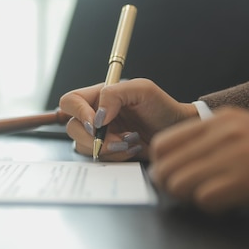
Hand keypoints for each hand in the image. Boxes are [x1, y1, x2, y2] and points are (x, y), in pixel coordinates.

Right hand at [58, 79, 197, 160]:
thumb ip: (114, 94)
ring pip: (82, 146)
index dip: (78, 113)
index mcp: (98, 96)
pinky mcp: (107, 150)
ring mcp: (99, 134)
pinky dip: (115, 156)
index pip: (70, 101)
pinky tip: (131, 149)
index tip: (97, 124)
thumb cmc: (162, 106)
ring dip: (107, 148)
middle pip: (72, 127)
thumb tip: (97, 117)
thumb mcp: (142, 89)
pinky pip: (98, 158)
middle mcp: (94, 114)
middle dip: (95, 138)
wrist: (177, 130)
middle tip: (119, 140)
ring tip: (130, 142)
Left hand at [150, 107, 248, 213]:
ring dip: (189, 198)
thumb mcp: (243, 134)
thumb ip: (209, 144)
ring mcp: (236, 153)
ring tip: (211, 198)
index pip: (162, 144)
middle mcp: (223, 132)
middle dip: (171, 187)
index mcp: (219, 120)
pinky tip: (228, 205)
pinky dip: (212, 208)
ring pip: (179, 183)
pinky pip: (205, 198)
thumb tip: (173, 165)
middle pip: (165, 167)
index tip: (170, 178)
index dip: (161, 166)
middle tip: (188, 194)